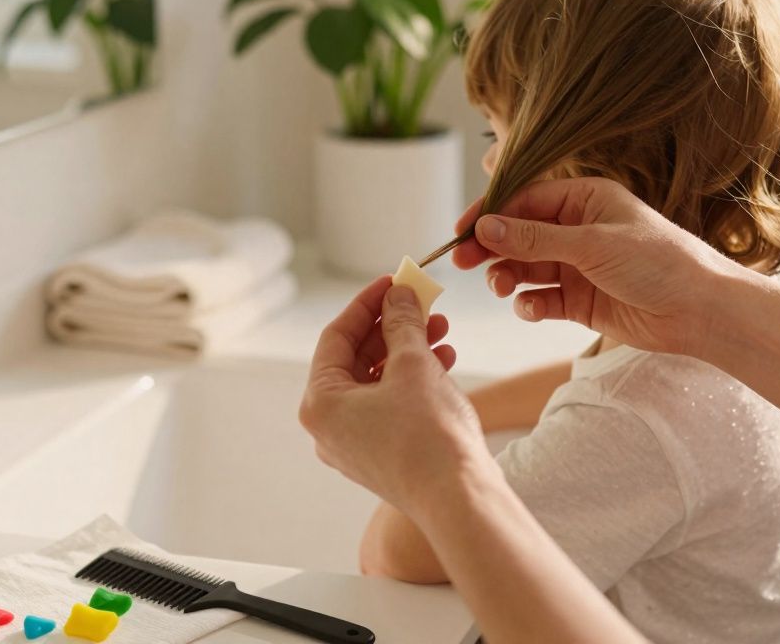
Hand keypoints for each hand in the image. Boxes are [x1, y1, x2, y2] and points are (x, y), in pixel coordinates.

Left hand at [300, 277, 488, 512]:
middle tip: (423, 303)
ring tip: (442, 330)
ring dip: (407, 351)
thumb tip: (398, 296)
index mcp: (320, 404)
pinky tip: (445, 362)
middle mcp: (328, 428)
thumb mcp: (414, 364)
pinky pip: (389, 406)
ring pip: (376, 382)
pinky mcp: (380, 457)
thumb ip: (402, 323)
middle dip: (393, 327)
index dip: (367, 304)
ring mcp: (353, 446)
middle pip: (355, 359)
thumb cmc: (429, 434)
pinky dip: (412, 381)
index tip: (392, 281)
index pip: (336, 337)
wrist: (459, 499)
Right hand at [452, 177, 739, 355]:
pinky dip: (530, 304)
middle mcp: (578, 229)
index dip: (491, 214)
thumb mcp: (592, 244)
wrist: (699, 312)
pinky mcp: (580, 300)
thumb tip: (485, 227)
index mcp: (585, 199)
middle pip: (519, 235)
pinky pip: (541, 298)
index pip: (524, 200)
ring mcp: (577, 266)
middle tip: (462, 263)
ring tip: (502, 287)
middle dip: (492, 248)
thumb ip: (535, 239)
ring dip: (508, 277)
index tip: (462, 232)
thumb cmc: (658, 262)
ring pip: (526, 268)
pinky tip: (531, 308)